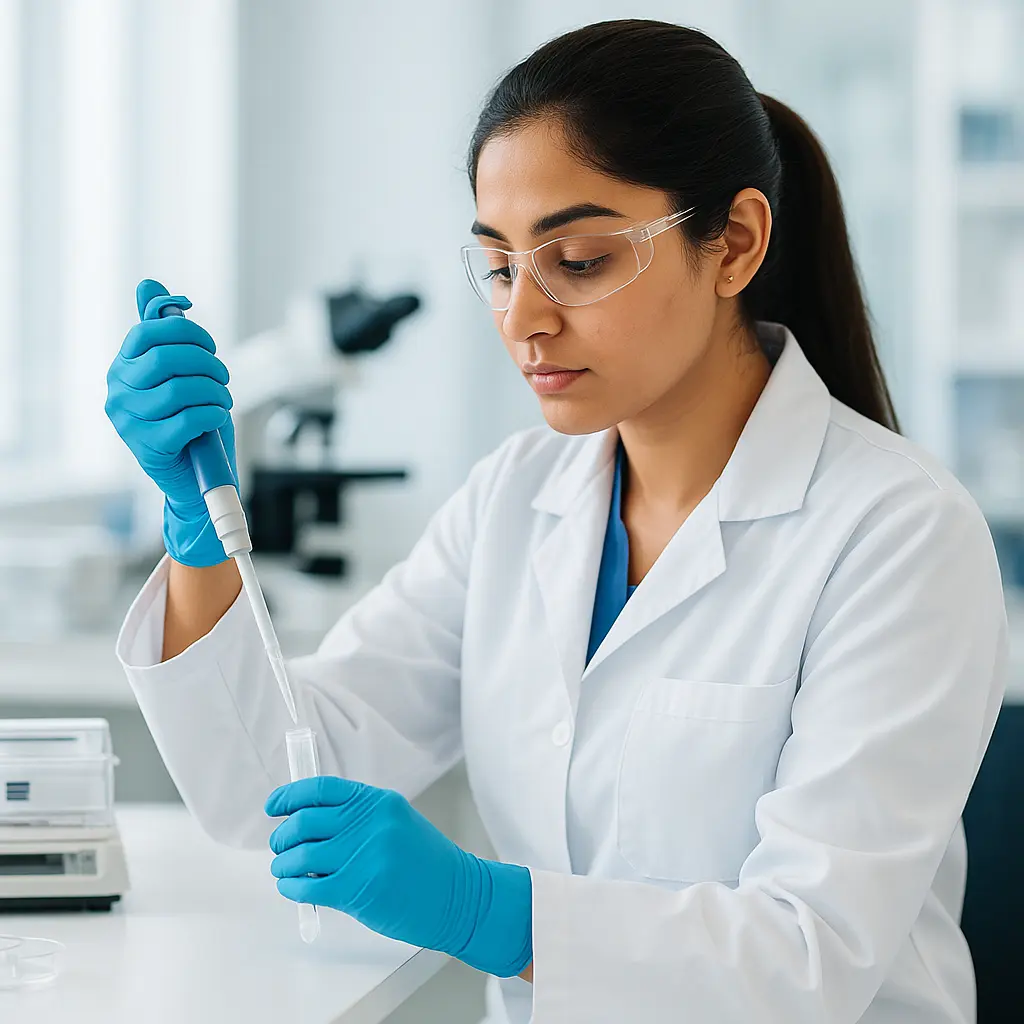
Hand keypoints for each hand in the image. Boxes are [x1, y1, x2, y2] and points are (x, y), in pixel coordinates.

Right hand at [105, 279, 238, 565]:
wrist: (192, 477)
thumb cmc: (188, 421)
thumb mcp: (178, 372)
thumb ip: (164, 330)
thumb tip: (149, 284)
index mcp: (122, 368)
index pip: (148, 332)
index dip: (187, 332)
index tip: (210, 346)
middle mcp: (118, 392)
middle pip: (166, 358)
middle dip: (207, 362)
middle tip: (222, 377)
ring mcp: (129, 421)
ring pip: (180, 388)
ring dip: (215, 392)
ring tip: (223, 400)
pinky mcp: (148, 447)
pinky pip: (188, 419)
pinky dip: (213, 414)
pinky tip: (218, 417)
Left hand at [265, 776, 532, 976]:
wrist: (457, 895)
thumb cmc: (426, 863)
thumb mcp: (396, 824)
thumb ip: (358, 819)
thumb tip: (308, 826)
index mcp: (378, 802)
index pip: (321, 789)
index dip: (290, 796)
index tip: (273, 806)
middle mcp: (369, 823)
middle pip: (304, 822)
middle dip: (282, 836)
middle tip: (280, 847)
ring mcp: (363, 856)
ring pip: (300, 856)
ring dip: (283, 865)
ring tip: (283, 870)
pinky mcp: (358, 889)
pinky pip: (308, 887)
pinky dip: (292, 888)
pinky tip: (293, 889)